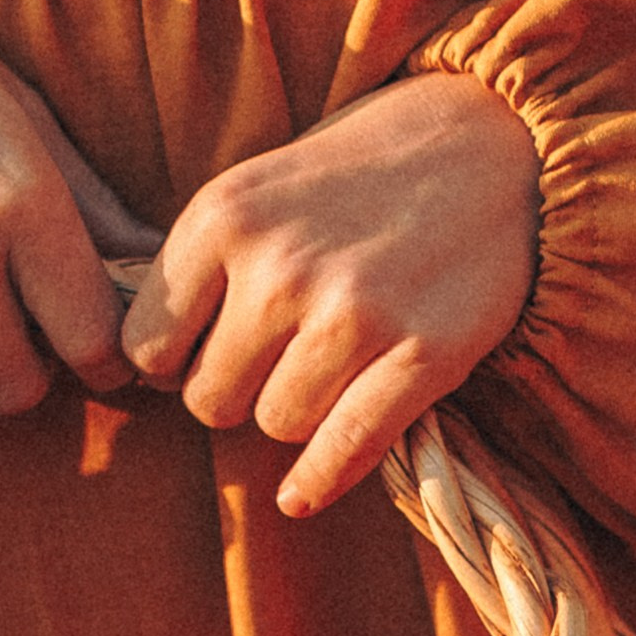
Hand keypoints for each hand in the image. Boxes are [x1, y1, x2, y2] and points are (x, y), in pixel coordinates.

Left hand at [120, 72, 538, 517]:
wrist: (493, 141)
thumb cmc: (361, 169)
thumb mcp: (260, 184)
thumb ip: (205, 265)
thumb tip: (142, 367)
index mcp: (224, 214)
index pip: (146, 347)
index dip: (173, 361)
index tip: (203, 351)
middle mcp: (280, 267)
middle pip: (209, 400)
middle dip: (235, 391)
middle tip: (273, 361)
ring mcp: (353, 314)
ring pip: (277, 426)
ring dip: (294, 413)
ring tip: (324, 367)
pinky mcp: (423, 355)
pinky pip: (344, 452)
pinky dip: (319, 481)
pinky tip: (302, 493)